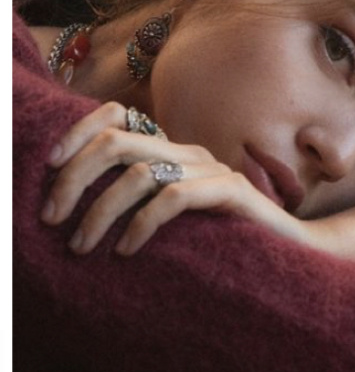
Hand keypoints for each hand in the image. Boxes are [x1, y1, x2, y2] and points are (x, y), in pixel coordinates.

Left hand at [41, 102, 308, 254]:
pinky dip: (141, 224)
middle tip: (53, 219)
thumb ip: (140, 203)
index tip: (48, 169)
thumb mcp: (174, 220)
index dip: (76, 133)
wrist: (288, 255)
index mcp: (174, 151)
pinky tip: (126, 250)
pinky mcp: (231, 191)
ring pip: (138, 174)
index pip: (117, 116)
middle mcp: (190, 152)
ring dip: (100, 213)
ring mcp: (213, 169)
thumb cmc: (227, 243)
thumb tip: (80, 206)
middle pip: (116, 143)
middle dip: (73, 180)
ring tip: (83, 246)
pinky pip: (173, 197)